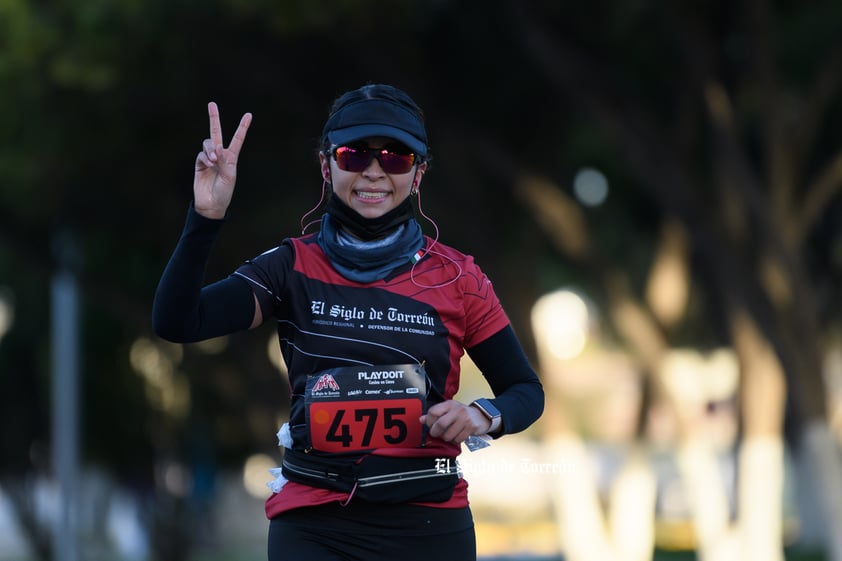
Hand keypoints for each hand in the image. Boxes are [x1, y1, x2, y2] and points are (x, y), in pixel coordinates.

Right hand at [194, 102, 251, 218]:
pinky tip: (209, 165)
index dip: (243, 127)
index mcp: (232, 158)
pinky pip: (201, 154)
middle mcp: (220, 155)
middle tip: (211, 104)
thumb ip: (225, 161)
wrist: (211, 204)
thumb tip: (218, 147)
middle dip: (213, 118)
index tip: (249, 115)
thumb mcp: (229, 177)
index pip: (237, 139)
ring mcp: (208, 158)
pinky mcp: (199, 163)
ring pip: (208, 143)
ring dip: (210, 149)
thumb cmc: (224, 192)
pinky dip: (205, 157)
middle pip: (216, 133)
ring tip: (214, 160)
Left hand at [420, 400, 491, 443]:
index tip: (430, 425)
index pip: (433, 412)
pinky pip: (458, 439)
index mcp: (449, 404)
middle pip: (440, 424)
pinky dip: (455, 441)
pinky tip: (456, 436)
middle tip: (436, 433)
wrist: (480, 416)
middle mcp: (457, 410)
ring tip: (448, 435)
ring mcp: (464, 419)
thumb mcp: (448, 410)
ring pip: (448, 434)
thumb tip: (421, 419)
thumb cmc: (462, 413)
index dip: (429, 421)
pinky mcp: (471, 427)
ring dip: (446, 438)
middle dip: (436, 432)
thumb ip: (435, 414)